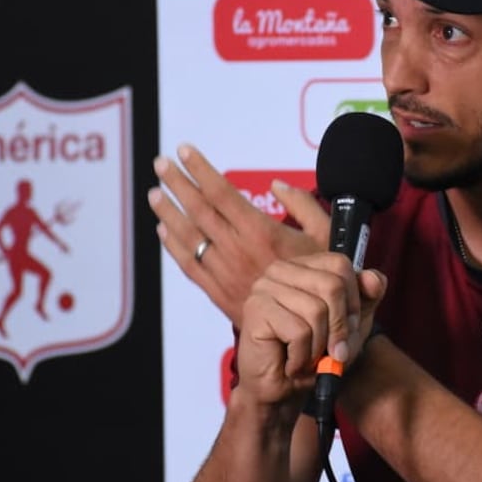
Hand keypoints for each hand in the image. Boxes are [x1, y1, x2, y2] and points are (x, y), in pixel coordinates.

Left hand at [150, 144, 328, 326]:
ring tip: (155, 192)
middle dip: (177, 183)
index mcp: (261, 232)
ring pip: (188, 236)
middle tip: (161, 164)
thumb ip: (303, 206)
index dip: (200, 169)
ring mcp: (224, 272)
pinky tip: (164, 230)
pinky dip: (174, 246)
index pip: (221, 193)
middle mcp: (237, 249)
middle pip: (198, 209)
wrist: (307, 331)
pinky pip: (188, 265)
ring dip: (169, 211)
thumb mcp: (325, 237)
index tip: (184, 151)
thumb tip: (277, 185)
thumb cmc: (318, 282)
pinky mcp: (217, 292)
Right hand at [236, 253, 387, 408]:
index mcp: (302, 266)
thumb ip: (368, 298)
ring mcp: (264, 288)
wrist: (283, 391)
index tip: (350, 326)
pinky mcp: (256, 311)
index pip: (339, 264)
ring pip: (316, 311)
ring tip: (308, 358)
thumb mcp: (352, 323)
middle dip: (340, 326)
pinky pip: (299, 332)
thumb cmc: (315, 354)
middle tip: (332, 350)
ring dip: (319, 346)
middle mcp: (280, 270)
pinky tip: (291, 364)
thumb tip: (375, 280)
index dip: (353, 299)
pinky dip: (303, 357)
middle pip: (332, 286)